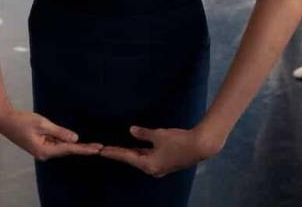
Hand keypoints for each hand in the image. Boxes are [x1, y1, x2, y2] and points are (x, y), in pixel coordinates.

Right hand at [0, 108, 101, 160]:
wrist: (5, 121)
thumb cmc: (22, 121)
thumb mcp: (43, 124)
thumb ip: (60, 132)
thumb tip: (75, 139)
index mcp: (45, 151)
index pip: (69, 150)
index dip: (84, 149)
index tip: (97, 149)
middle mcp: (44, 154)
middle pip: (67, 150)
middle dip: (83, 148)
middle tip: (99, 147)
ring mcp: (42, 150)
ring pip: (61, 146)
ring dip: (74, 145)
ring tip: (91, 144)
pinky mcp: (40, 144)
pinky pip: (55, 142)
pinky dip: (63, 140)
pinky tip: (72, 139)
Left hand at [99, 125, 218, 177]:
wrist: (199, 146)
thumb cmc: (178, 141)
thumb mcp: (158, 135)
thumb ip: (143, 134)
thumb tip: (131, 130)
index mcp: (149, 165)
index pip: (127, 157)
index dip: (114, 152)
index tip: (102, 151)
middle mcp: (152, 169)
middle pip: (132, 160)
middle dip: (120, 153)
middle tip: (106, 149)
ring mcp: (160, 167)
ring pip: (141, 159)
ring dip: (131, 153)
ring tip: (118, 148)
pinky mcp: (166, 162)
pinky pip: (149, 157)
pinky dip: (142, 151)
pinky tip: (138, 147)